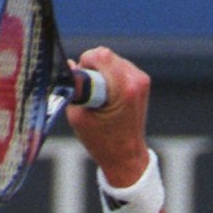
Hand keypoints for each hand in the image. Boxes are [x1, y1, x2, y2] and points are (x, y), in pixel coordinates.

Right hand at [66, 47, 151, 186]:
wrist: (126, 157)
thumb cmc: (102, 142)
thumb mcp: (78, 117)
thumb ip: (73, 88)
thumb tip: (70, 65)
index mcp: (123, 89)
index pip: (100, 55)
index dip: (85, 65)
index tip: (82, 83)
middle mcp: (136, 80)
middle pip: (105, 55)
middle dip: (92, 69)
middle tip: (89, 94)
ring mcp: (142, 79)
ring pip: (111, 59)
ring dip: (100, 73)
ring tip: (100, 99)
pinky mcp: (142, 81)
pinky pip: (118, 67)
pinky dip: (109, 77)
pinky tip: (108, 97)